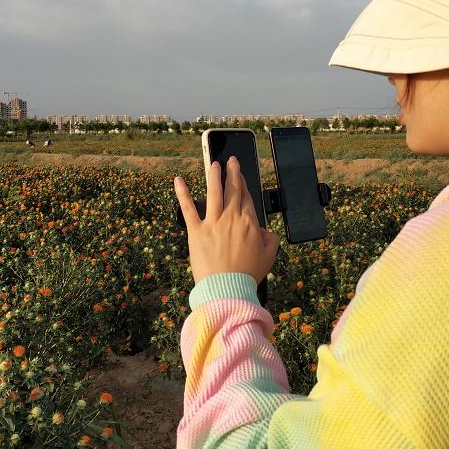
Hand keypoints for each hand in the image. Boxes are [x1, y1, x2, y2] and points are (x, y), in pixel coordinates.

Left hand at [174, 156, 279, 283]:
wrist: (227, 288)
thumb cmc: (248, 274)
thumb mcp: (269, 256)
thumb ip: (270, 238)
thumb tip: (265, 230)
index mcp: (249, 222)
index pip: (246, 196)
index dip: (243, 183)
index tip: (241, 175)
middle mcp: (231, 217)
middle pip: (232, 189)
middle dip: (232, 172)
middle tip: (231, 161)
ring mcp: (213, 222)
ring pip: (213, 191)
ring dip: (213, 175)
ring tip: (213, 164)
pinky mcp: (196, 230)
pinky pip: (187, 208)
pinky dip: (182, 193)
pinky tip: (178, 180)